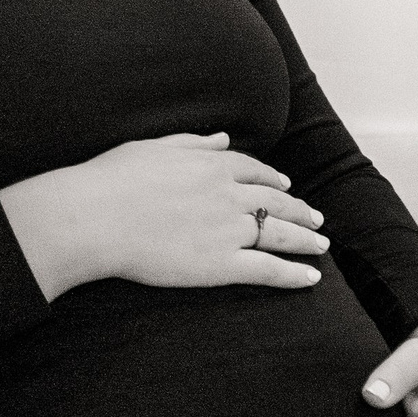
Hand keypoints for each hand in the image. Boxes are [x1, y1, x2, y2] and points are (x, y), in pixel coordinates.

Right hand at [0, 133, 328, 300]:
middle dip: (299, 209)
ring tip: (322, 244)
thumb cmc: (113, 180)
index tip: (285, 185)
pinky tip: (310, 278)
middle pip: (275, 202)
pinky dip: (293, 274)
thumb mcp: (154, 147)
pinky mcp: (222, 265)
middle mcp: (228, 194)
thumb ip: (194, 143)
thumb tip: (223, 137)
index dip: (273, 179)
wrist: (95, 217)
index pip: (253, 171)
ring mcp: (228, 230)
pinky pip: (268, 270)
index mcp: (211, 164)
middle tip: (316, 218)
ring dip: (305, 238)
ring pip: (279, 234)